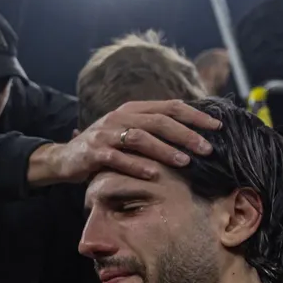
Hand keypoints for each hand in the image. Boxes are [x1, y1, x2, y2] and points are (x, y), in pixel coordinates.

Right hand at [31, 100, 221, 185]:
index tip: (217, 127)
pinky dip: (137, 166)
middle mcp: (120, 117)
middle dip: (186, 135)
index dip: (195, 116)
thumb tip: (191, 134)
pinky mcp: (94, 152)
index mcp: (132, 109)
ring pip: (141, 138)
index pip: (170, 107)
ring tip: (184, 162)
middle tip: (206, 149)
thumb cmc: (104, 147)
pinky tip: (154, 175)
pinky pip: (119, 159)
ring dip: (165, 150)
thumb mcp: (127, 133)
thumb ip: (152, 130)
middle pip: (159, 121)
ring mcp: (106, 134)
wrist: (64, 157)